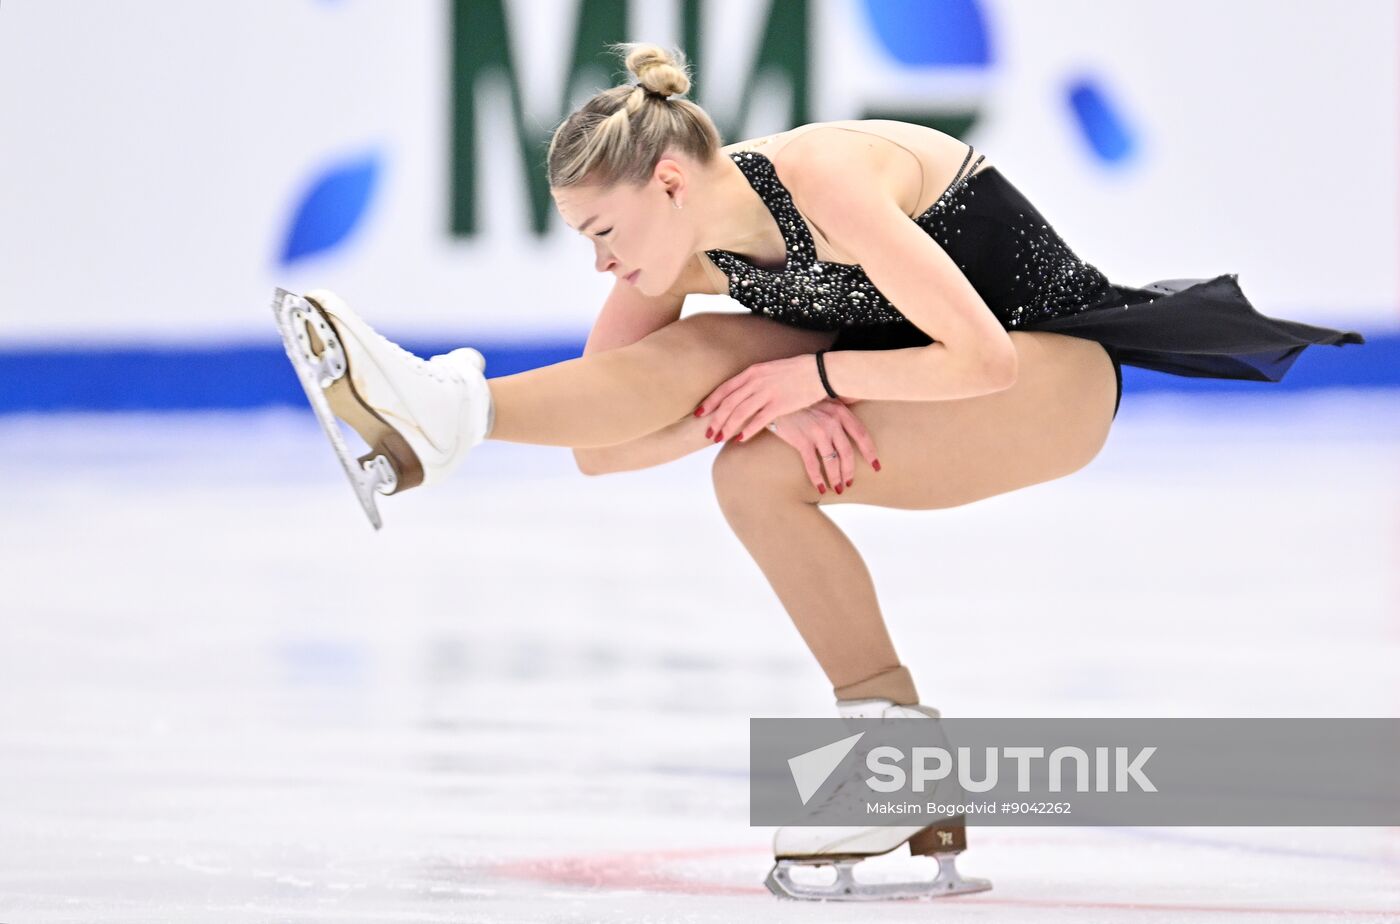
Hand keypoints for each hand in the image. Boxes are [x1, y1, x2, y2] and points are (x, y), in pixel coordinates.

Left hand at [694, 353, 830, 443]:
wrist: (819, 372)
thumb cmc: (795, 372)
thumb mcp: (769, 370)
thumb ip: (753, 381)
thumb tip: (740, 395)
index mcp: (752, 371)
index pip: (725, 389)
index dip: (710, 402)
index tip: (699, 414)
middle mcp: (756, 381)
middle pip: (729, 403)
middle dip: (715, 420)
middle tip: (708, 434)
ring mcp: (767, 392)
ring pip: (740, 413)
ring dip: (727, 427)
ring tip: (719, 439)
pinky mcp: (780, 404)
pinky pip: (759, 420)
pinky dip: (747, 430)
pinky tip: (740, 439)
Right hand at [762, 399, 880, 494]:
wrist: (775, 396)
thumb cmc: (799, 397)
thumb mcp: (823, 396)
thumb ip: (840, 403)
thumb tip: (858, 403)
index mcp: (840, 411)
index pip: (861, 434)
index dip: (870, 452)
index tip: (876, 466)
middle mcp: (831, 421)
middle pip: (847, 452)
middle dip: (850, 471)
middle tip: (849, 483)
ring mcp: (817, 431)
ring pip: (832, 461)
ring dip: (836, 478)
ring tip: (837, 488)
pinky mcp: (801, 440)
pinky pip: (813, 464)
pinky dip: (817, 478)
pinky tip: (820, 487)